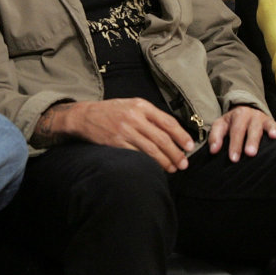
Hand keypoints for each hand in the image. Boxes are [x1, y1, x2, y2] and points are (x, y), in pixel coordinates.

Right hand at [58, 98, 194, 171]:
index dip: (181, 136)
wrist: (85, 116)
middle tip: (184, 163)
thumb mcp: (132, 105)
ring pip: (151, 150)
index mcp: (141, 106)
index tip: (189, 146)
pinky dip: (149, 163)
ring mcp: (125, 131)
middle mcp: (135, 117)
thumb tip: (172, 132)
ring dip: (165, 161)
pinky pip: (137, 155)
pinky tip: (155, 168)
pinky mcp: (117, 143)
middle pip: (162, 138)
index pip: (167, 122)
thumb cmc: (112, 111)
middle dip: (176, 153)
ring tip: (173, 168)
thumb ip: (150, 116)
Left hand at [207, 105, 275, 161]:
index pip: (236, 131)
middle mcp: (252, 116)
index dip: (234, 144)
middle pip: (252, 129)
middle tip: (250, 153)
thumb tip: (213, 150)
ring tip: (274, 137)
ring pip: (269, 125)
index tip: (234, 158)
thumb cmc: (231, 123)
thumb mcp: (220, 125)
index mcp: (238, 116)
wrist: (244, 111)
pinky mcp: (275, 124)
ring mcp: (265, 120)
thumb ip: (215, 137)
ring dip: (272, 130)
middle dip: (252, 141)